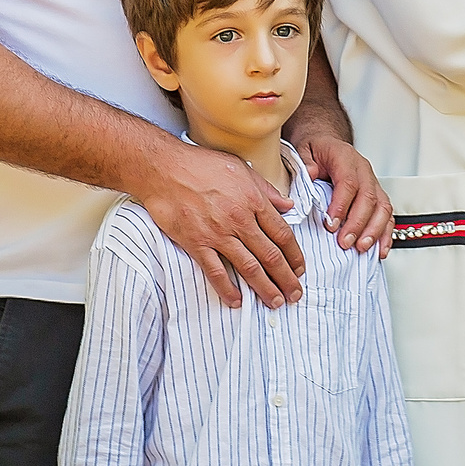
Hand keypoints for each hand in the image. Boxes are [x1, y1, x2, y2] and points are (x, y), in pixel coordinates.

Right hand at [134, 136, 304, 308]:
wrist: (164, 169)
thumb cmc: (201, 164)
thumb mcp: (241, 169)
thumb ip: (266, 190)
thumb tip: (288, 205)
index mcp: (254, 200)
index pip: (282, 234)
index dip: (295, 255)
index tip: (300, 269)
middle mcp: (240, 219)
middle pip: (271, 255)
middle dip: (286, 278)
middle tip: (295, 294)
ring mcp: (217, 233)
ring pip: (248, 267)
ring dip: (265, 288)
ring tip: (275, 301)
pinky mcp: (196, 243)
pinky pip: (215, 271)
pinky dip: (227, 289)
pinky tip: (237, 301)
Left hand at [295, 127, 392, 255]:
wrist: (327, 145)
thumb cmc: (316, 151)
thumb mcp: (303, 150)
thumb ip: (305, 162)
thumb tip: (309, 174)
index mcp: (345, 158)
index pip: (348, 182)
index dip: (341, 205)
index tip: (330, 224)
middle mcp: (364, 171)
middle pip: (368, 197)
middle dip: (357, 223)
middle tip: (345, 242)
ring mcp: (373, 184)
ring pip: (382, 207)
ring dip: (374, 230)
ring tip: (361, 248)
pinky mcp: (377, 197)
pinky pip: (387, 216)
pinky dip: (385, 234)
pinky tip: (379, 250)